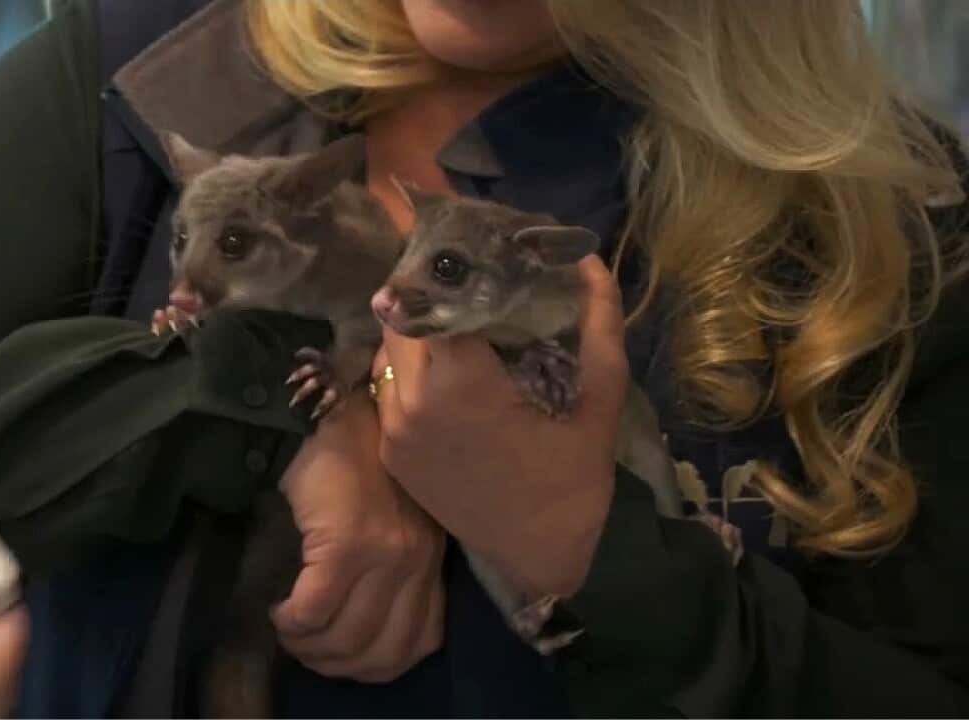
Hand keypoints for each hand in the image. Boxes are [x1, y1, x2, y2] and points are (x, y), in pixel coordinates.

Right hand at [274, 391, 445, 681]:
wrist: (334, 406)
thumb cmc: (358, 455)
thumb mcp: (396, 516)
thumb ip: (394, 563)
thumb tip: (359, 619)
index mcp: (431, 557)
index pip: (419, 643)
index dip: (374, 664)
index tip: (340, 654)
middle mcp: (416, 561)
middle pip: (380, 652)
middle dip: (336, 663)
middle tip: (305, 646)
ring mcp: (385, 554)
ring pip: (346, 638)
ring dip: (309, 646)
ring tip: (289, 628)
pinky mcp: (345, 545)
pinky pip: (314, 611)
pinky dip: (292, 623)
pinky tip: (279, 610)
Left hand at [374, 257, 626, 597]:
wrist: (539, 560)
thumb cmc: (573, 482)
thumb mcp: (598, 400)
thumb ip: (597, 325)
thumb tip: (589, 260)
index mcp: (460, 384)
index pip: (434, 296)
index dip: (450, 265)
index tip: (468, 241)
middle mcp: (411, 401)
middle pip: (403, 318)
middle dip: (429, 292)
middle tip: (463, 275)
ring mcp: (392, 429)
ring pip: (388, 351)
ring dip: (416, 329)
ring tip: (455, 314)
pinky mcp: (388, 451)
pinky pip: (386, 388)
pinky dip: (408, 367)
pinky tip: (444, 363)